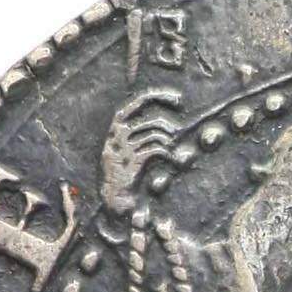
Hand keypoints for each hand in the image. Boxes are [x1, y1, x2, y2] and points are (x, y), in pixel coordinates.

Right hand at [99, 89, 190, 214]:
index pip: (139, 101)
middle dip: (168, 124)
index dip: (160, 97)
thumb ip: (140, 131)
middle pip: (150, 120)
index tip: (177, 100)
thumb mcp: (128, 145)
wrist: (114, 193)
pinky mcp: (132, 161)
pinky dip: (168, 153)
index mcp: (117, 124)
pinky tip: (172, 159)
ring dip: (169, 141)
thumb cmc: (125, 168)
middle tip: (177, 132)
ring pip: (154, 135)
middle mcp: (119, 132)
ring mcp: (125, 147)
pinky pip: (156, 150)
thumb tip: (168, 124)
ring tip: (172, 149)